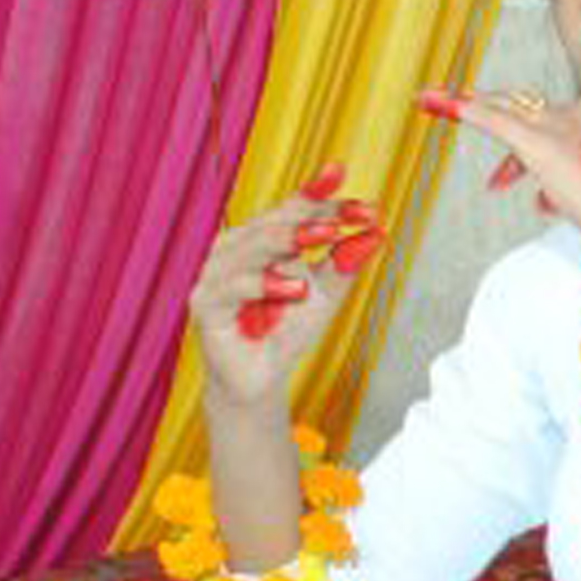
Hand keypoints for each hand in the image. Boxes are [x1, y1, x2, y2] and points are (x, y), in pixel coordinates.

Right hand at [188, 168, 379, 408]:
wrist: (261, 379)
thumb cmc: (287, 331)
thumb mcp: (326, 295)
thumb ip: (344, 265)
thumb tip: (375, 233)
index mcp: (262, 240)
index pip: (294, 211)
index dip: (326, 201)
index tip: (365, 204)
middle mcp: (235, 249)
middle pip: (273, 222)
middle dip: (310, 217)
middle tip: (342, 220)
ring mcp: (216, 274)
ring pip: (251, 247)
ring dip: (288, 241)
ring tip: (326, 237)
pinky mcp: (205, 303)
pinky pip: (233, 287)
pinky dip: (265, 284)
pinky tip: (295, 289)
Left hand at [419, 85, 580, 273]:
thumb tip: (550, 199)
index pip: (563, 121)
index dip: (536, 143)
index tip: (518, 165)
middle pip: (534, 115)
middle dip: (501, 128)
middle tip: (475, 139)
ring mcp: (569, 128)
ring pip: (512, 112)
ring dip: (477, 112)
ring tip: (439, 101)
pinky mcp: (547, 146)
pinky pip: (496, 121)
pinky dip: (463, 109)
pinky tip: (436, 102)